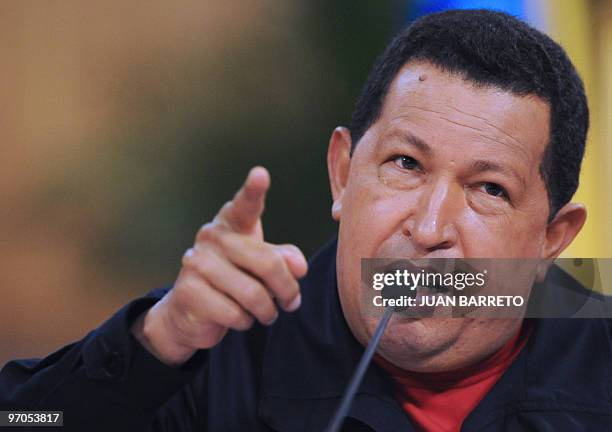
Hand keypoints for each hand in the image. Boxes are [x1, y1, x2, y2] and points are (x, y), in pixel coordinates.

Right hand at [131, 167, 307, 365]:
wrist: (191, 312)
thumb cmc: (235, 280)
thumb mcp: (262, 266)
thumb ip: (284, 260)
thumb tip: (299, 267)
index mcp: (231, 223)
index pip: (245, 205)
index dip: (253, 190)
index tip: (261, 174)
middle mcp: (211, 236)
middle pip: (267, 263)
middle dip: (287, 289)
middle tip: (292, 302)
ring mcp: (196, 262)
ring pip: (253, 294)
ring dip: (267, 311)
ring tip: (266, 313)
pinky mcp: (188, 291)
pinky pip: (235, 313)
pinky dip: (246, 322)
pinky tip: (240, 318)